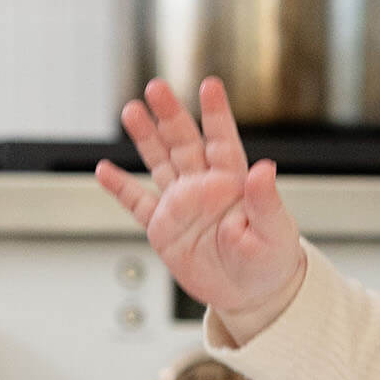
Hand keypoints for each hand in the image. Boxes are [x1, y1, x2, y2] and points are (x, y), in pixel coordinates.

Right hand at [94, 75, 305, 335]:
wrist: (251, 293)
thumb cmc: (271, 260)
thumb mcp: (274, 232)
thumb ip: (265, 200)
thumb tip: (265, 169)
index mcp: (234, 181)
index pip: (223, 140)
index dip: (215, 113)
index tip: (209, 85)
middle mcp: (204, 186)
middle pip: (183, 142)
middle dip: (170, 114)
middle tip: (156, 87)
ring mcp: (181, 204)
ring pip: (159, 162)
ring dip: (146, 138)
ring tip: (131, 111)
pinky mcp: (163, 228)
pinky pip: (138, 203)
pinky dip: (120, 188)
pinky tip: (104, 170)